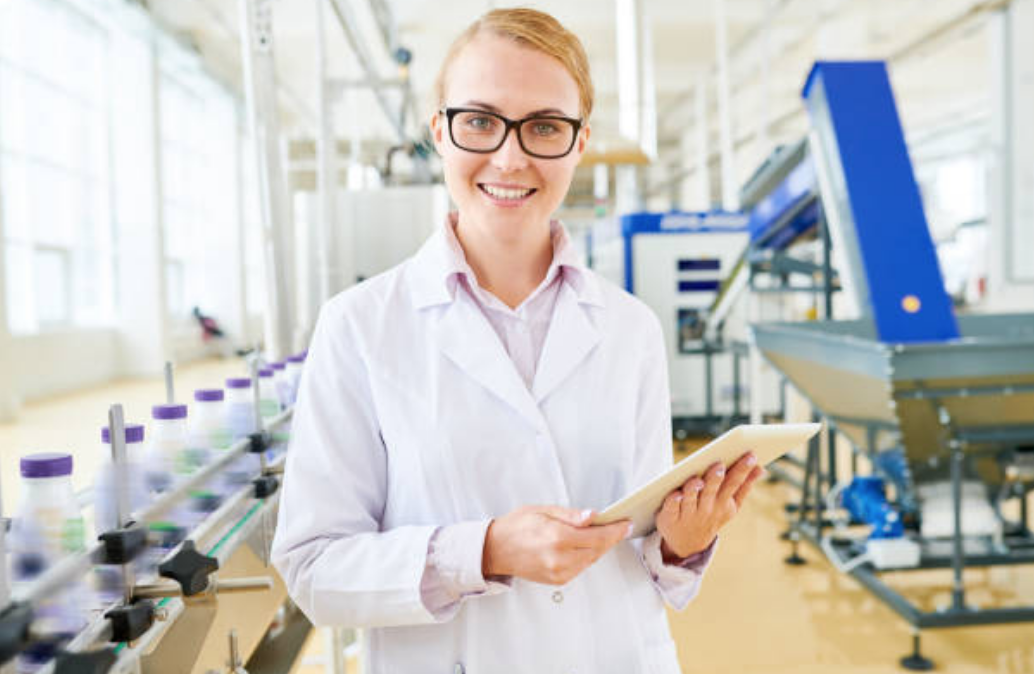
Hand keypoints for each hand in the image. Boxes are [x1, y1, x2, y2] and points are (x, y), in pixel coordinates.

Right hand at [482, 506, 631, 584]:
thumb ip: (570, 515)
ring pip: (592, 559)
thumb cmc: (517, 526)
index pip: (597, 536)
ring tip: (604, 533)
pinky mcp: (558, 580)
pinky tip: (587, 545)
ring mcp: (559, 572)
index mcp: (558, 537)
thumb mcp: (543, 511)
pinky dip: (588, 556)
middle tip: (619, 526)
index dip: (615, 530)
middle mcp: (560, 558)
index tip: (626, 523)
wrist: (496, 549)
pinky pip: (581, 567)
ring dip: (600, 547)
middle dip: (611, 538)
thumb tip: (593, 516)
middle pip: (598, 549)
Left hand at [655, 452, 763, 560]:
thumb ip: (744, 486)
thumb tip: (761, 467)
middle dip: (716, 479)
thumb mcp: (730, 505)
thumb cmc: (711, 514)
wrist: (688, 543)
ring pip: (691, 498)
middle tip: (720, 465)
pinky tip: (677, 494)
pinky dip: (674, 501)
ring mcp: (688, 514)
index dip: (742, 470)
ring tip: (698, 479)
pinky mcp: (670, 516)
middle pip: (712, 491)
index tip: (751, 456)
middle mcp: (707, 509)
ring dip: (694, 489)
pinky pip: (671, 507)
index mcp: (724, 504)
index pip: (734, 484)